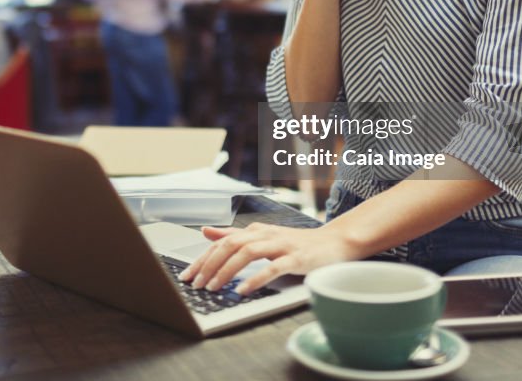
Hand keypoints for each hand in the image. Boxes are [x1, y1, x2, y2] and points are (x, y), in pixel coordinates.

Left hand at [178, 222, 358, 294]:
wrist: (334, 242)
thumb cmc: (297, 243)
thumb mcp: (262, 237)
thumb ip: (234, 235)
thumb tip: (206, 232)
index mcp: (255, 230)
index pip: (222, 242)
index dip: (202, 258)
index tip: (187, 275)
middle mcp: (265, 234)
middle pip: (230, 245)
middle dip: (209, 264)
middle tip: (195, 284)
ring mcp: (281, 245)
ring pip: (247, 253)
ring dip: (227, 271)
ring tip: (214, 287)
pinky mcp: (296, 258)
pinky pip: (272, 268)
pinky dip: (256, 278)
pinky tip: (243, 290)